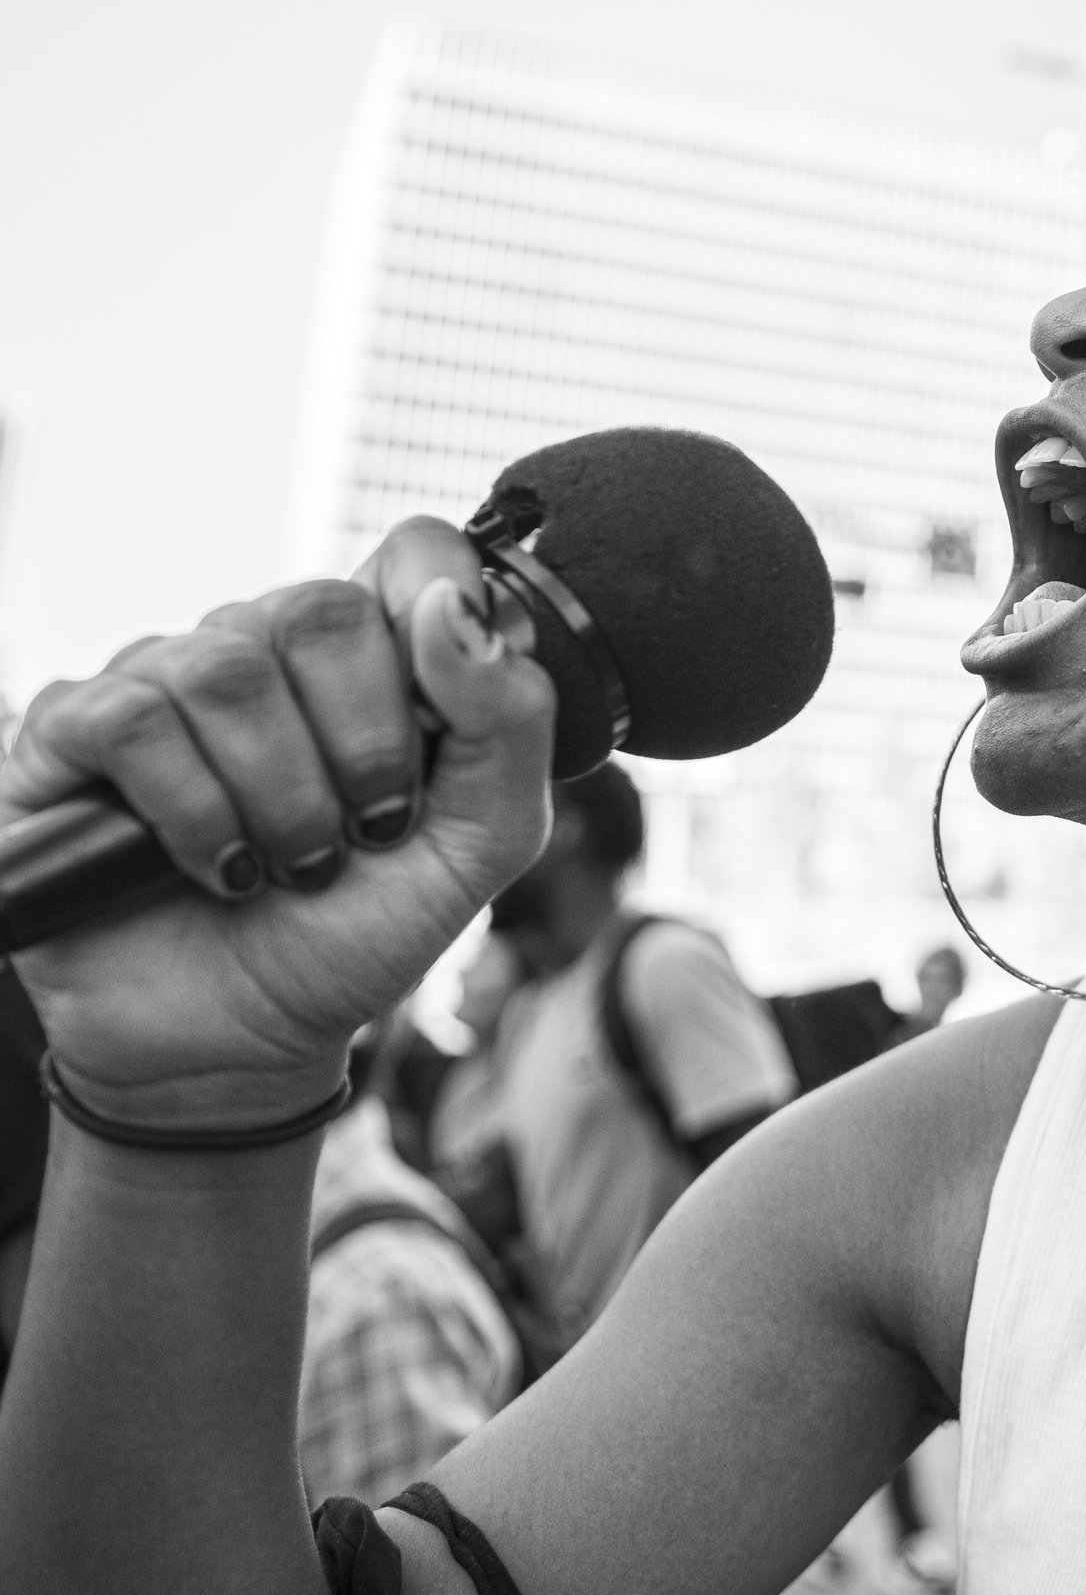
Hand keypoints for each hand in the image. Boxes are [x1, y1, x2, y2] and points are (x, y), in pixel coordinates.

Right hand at [1, 519, 554, 1128]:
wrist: (248, 1042)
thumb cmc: (361, 928)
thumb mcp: (481, 840)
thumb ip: (508, 720)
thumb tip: (454, 608)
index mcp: (366, 658)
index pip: (413, 553)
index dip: (442, 611)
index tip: (443, 723)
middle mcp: (260, 649)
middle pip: (321, 609)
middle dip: (364, 743)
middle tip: (368, 830)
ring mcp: (159, 682)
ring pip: (224, 668)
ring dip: (282, 794)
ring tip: (294, 868)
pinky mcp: (67, 737)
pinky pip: (131, 721)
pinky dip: (193, 810)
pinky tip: (218, 869)